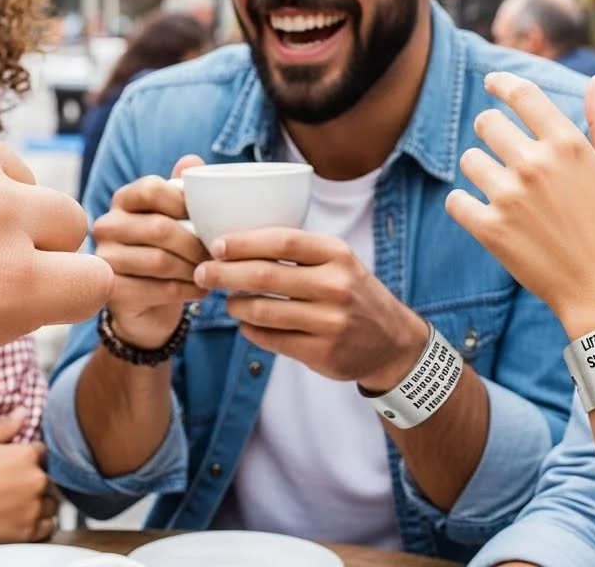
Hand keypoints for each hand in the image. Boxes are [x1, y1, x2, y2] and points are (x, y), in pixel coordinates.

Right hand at [0, 408, 57, 546]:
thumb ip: (4, 426)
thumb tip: (23, 411)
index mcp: (26, 455)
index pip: (42, 452)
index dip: (28, 457)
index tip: (15, 465)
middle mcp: (36, 480)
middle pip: (47, 478)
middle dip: (33, 480)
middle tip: (11, 486)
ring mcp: (33, 508)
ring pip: (50, 504)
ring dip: (40, 503)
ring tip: (17, 505)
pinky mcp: (28, 532)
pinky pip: (47, 527)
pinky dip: (40, 524)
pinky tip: (23, 520)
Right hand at [91, 154, 210, 348]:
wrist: (148, 302)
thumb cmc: (168, 250)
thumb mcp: (176, 217)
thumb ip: (183, 189)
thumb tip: (192, 161)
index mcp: (123, 199)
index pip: (151, 190)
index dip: (184, 203)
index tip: (208, 219)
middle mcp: (107, 226)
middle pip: (159, 228)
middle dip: (196, 243)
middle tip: (218, 254)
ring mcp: (106, 259)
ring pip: (161, 262)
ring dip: (195, 269)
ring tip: (212, 272)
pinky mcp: (112, 291)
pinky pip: (159, 289)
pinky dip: (187, 290)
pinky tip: (201, 290)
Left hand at [192, 228, 428, 391]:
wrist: (392, 342)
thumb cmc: (352, 292)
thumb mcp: (338, 260)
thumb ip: (297, 250)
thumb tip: (235, 241)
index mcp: (337, 254)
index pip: (282, 241)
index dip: (244, 242)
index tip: (216, 244)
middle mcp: (335, 286)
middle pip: (265, 276)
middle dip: (225, 274)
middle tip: (202, 272)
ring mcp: (329, 322)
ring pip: (263, 311)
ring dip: (235, 304)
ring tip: (227, 300)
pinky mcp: (321, 353)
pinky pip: (271, 339)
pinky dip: (250, 330)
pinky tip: (245, 323)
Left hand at [445, 73, 594, 337]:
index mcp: (566, 145)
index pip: (522, 96)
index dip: (502, 83)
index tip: (492, 83)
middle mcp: (534, 165)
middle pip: (487, 123)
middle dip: (492, 132)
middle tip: (504, 151)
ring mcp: (508, 197)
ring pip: (469, 160)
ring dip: (480, 169)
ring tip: (502, 188)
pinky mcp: (489, 228)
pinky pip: (455, 201)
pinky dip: (464, 204)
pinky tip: (483, 211)